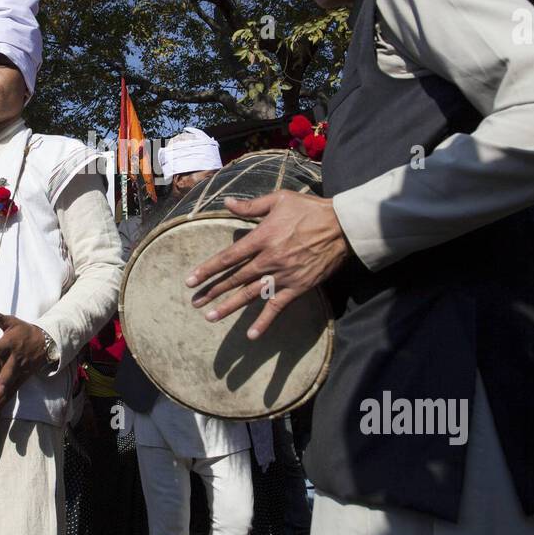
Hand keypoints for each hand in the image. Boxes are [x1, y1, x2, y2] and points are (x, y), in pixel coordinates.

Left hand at [0, 304, 49, 419]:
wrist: (47, 342)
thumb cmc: (24, 331)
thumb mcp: (12, 322)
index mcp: (11, 344)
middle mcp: (16, 360)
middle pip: (7, 374)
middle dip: (1, 385)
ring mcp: (20, 372)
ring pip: (9, 388)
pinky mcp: (21, 380)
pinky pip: (11, 393)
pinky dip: (2, 404)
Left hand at [185, 191, 348, 339]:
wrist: (342, 226)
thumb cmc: (310, 209)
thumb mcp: (279, 199)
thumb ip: (251, 206)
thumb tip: (226, 203)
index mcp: (262, 237)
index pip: (228, 257)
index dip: (208, 269)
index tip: (191, 280)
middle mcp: (268, 259)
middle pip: (234, 278)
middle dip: (212, 291)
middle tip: (194, 302)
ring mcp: (283, 275)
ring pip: (250, 294)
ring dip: (229, 307)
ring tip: (210, 317)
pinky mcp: (298, 287)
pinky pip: (277, 307)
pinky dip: (264, 321)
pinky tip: (251, 335)